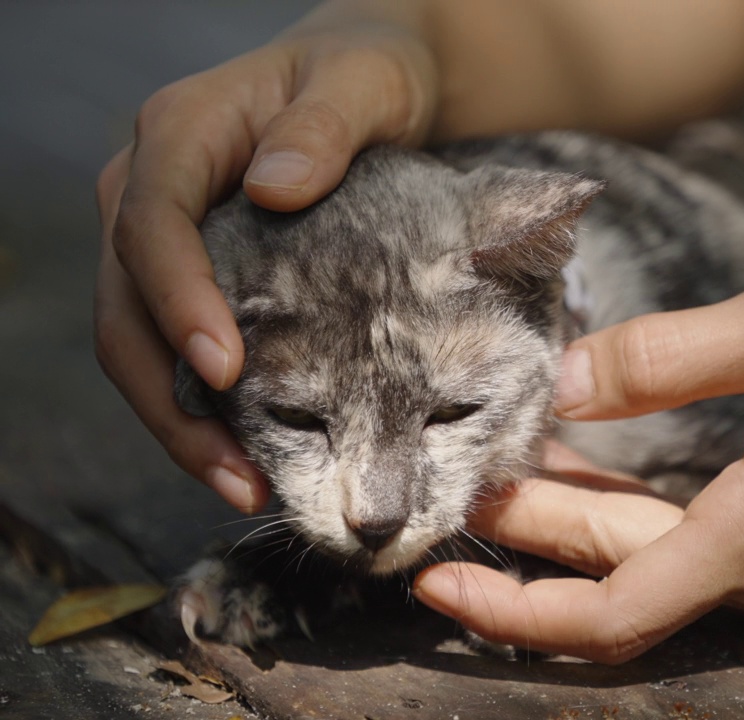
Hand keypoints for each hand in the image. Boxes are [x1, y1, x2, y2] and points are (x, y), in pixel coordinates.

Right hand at [94, 20, 437, 511]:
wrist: (374, 82)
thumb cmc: (370, 74)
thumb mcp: (363, 80)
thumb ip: (324, 124)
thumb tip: (275, 187)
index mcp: (181, 133)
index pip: (153, 223)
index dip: (178, 300)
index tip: (225, 371)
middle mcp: (151, 188)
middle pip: (125, 303)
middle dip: (170, 399)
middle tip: (237, 475)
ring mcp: (165, 237)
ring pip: (138, 342)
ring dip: (181, 425)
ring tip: (246, 488)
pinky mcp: (194, 276)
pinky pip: (176, 350)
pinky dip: (205, 410)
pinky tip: (252, 459)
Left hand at [414, 276, 743, 662]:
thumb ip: (670, 356)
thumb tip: (562, 383)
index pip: (615, 616)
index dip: (514, 614)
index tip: (434, 583)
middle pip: (621, 584)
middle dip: (527, 540)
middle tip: (453, 483)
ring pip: (657, 568)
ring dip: (575, 526)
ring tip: (501, 468)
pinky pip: (697, 554)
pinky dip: (632, 520)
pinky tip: (589, 467)